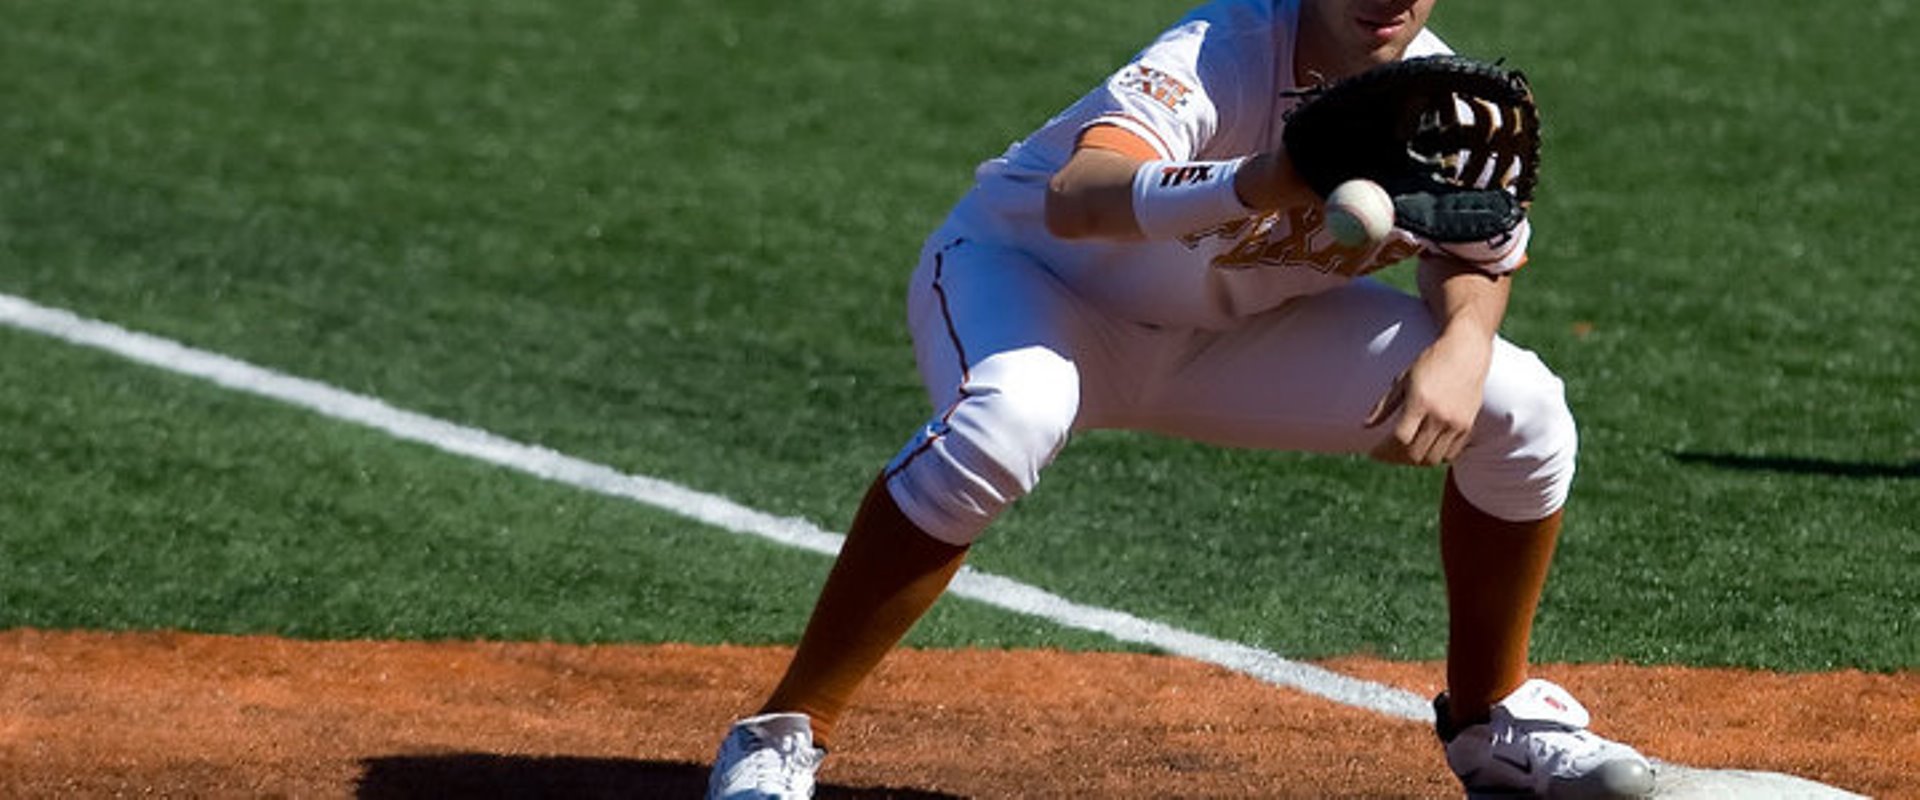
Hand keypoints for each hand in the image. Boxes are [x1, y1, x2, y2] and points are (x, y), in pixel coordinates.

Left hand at [1364, 330, 1492, 465]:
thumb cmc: (1431, 363)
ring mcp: (1456, 423)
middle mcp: (1440, 415)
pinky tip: (1424, 449)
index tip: (1373, 452)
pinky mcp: (1468, 426)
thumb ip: (1384, 406)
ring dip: (1414, 461)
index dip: (1383, 451)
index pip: (1400, 439)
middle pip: (1415, 453)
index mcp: (1420, 402)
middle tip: (1386, 455)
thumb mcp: (1403, 380)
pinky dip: (1434, 457)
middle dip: (1395, 458)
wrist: (1466, 353)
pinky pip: (1450, 455)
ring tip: (1403, 453)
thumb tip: (1365, 426)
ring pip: (1432, 459)